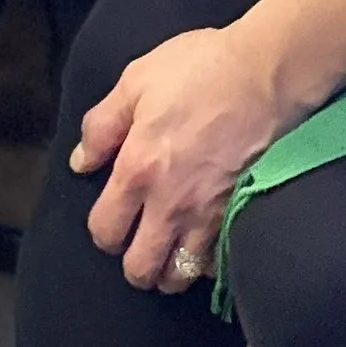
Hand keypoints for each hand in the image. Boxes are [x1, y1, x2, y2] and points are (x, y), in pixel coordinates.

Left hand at [71, 26, 285, 291]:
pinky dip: (205, 262)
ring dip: (169, 269)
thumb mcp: (136, 81)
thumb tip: (81, 162)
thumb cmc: (200, 70)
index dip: (103, 231)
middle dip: (134, 263)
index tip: (112, 216)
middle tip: (138, 240)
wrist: (264, 73)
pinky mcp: (238, 214)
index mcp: (137, 170)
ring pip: (179, 276)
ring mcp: (208, 214)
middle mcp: (170, 203)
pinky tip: (201, 242)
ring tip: (168, 248)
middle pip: (141, 269)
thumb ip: (102, 125)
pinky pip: (216, 262)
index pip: (105, 230)